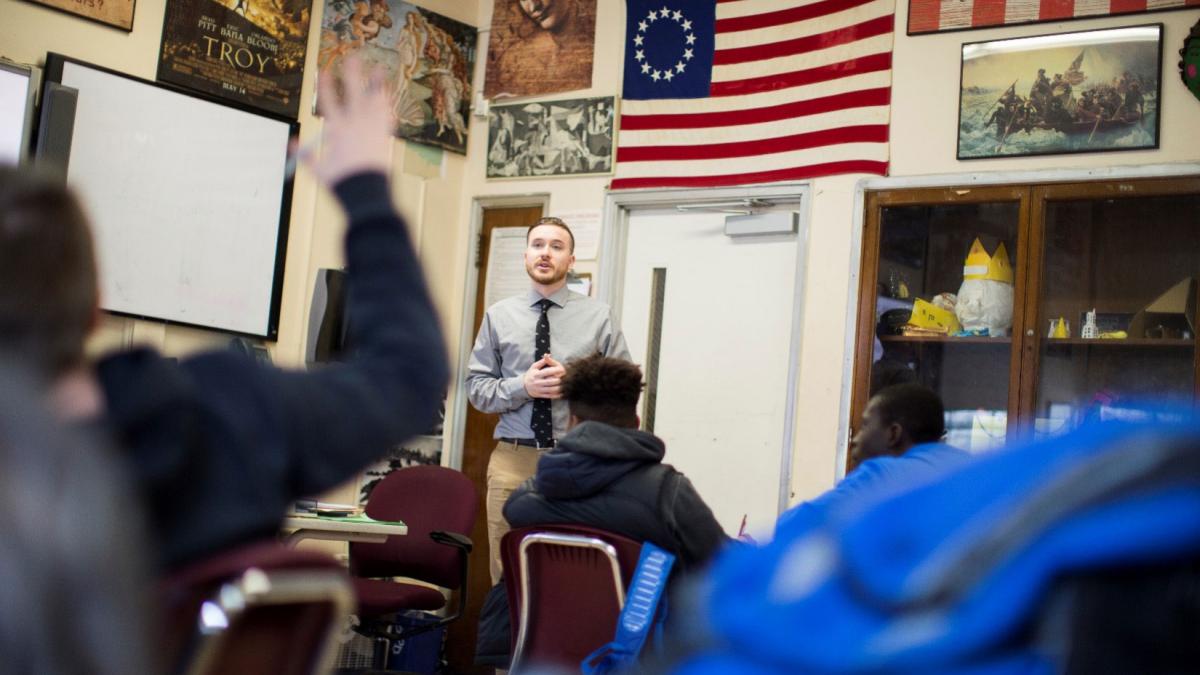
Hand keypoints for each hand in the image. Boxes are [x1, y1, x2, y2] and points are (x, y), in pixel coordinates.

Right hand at [302, 55, 393, 185]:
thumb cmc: (342, 182)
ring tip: (379, 70)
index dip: (324, 86)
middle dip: (353, 75)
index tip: (323, 71)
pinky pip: (386, 117)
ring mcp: (373, 129)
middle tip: (353, 58)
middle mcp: (357, 125)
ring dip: (376, 86)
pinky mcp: (385, 137)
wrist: (367, 192)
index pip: (328, 102)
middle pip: (354, 94)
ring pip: (375, 102)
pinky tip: (387, 97)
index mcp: (338, 130)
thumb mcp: (319, 170)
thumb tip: (291, 143)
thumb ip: (305, 156)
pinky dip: (386, 107)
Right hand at [523, 355, 565, 398]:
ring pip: (552, 390)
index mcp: (537, 374)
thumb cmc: (531, 375)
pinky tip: (562, 392)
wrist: (523, 386)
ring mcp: (540, 390)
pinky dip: (557, 395)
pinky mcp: (541, 395)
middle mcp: (538, 382)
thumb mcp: (534, 367)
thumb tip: (548, 354)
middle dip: (560, 379)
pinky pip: (551, 396)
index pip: (548, 371)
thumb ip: (542, 361)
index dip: (556, 370)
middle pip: (552, 381)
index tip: (562, 369)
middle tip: (565, 377)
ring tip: (565, 384)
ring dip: (560, 387)